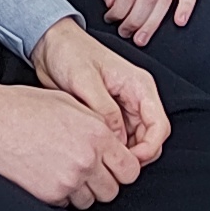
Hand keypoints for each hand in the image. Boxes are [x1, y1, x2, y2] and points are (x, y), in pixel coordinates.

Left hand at [31, 17, 171, 163]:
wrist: (50, 45)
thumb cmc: (69, 52)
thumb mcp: (85, 79)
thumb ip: (104, 110)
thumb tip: (117, 139)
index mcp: (139, 85)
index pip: (159, 126)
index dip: (149, 148)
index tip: (129, 161)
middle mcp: (136, 98)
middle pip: (151, 138)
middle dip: (137, 156)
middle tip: (112, 165)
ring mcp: (123, 108)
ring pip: (135, 142)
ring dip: (122, 154)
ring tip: (101, 159)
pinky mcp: (108, 115)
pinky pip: (118, 139)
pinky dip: (111, 149)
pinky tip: (95, 151)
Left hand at [87, 0, 200, 44]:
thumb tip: (110, 1)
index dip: (118, 11)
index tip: (111, 18)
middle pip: (147, 0)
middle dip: (134, 22)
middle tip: (125, 32)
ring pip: (165, 0)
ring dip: (153, 23)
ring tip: (142, 37)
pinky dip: (187, 7)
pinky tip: (179, 21)